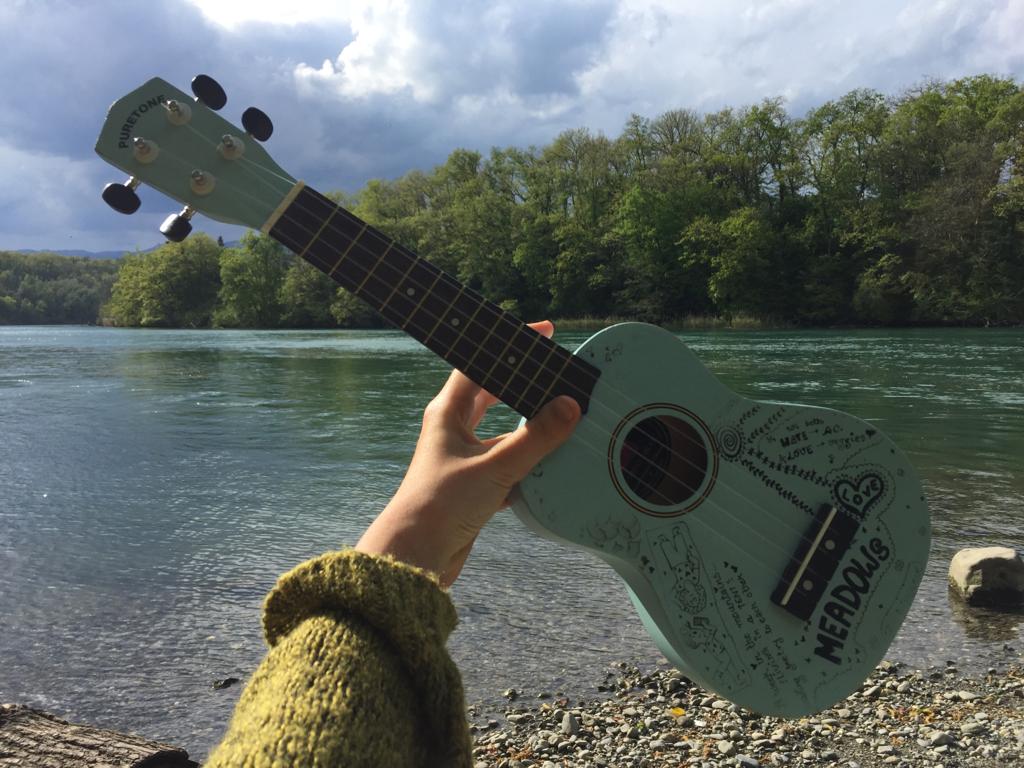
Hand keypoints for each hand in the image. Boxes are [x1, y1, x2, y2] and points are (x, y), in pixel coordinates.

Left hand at [355, 321, 580, 585]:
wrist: (415, 557)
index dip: (508, 346)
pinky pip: (507, 465)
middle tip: (555, 369)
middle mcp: (453, 431)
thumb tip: (570, 406)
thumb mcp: (495, 468)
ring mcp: (462, 459)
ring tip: (564, 414)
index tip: (541, 332)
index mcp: (447, 413)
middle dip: (522, 382)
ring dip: (529, 428)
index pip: (479, 365)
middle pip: (491, 394)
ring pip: (502, 433)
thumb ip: (535, 439)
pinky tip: (552, 465)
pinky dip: (528, 464)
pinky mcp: (473, 487)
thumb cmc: (442, 505)